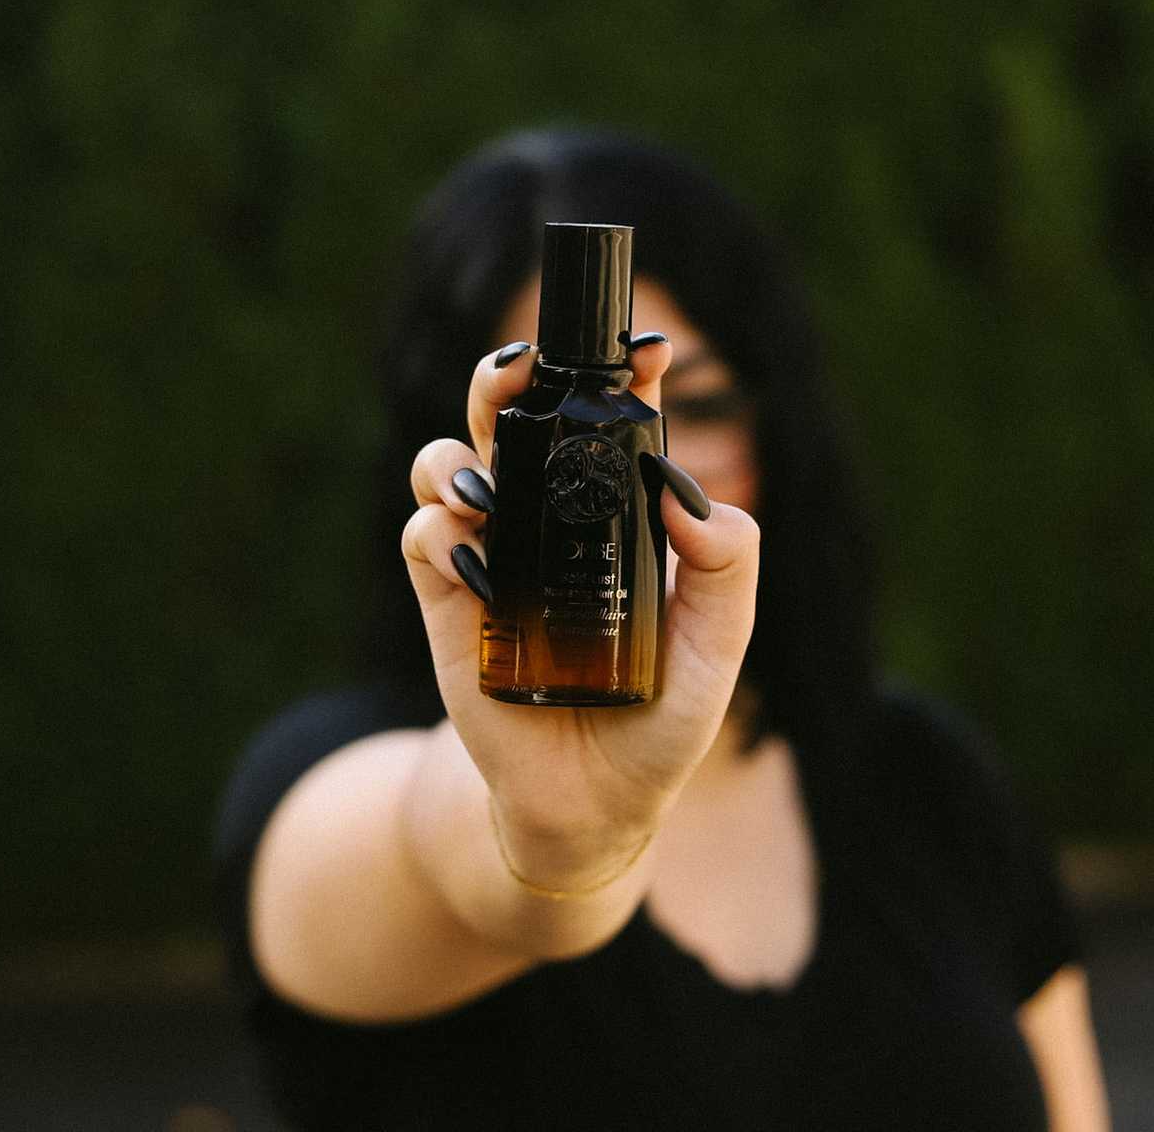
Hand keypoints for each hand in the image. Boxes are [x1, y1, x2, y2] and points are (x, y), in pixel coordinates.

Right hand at [400, 338, 759, 881]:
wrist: (593, 802)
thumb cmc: (660, 719)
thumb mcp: (719, 646)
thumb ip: (728, 566)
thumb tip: (688, 491)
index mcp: (615, 513)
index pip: (612, 421)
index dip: (621, 374)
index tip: (645, 351)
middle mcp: (547, 518)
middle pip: (512, 416)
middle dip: (510, 378)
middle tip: (524, 370)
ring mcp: (493, 554)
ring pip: (448, 462)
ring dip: (456, 452)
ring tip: (482, 480)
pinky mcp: (448, 601)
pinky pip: (424, 538)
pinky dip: (442, 534)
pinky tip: (478, 563)